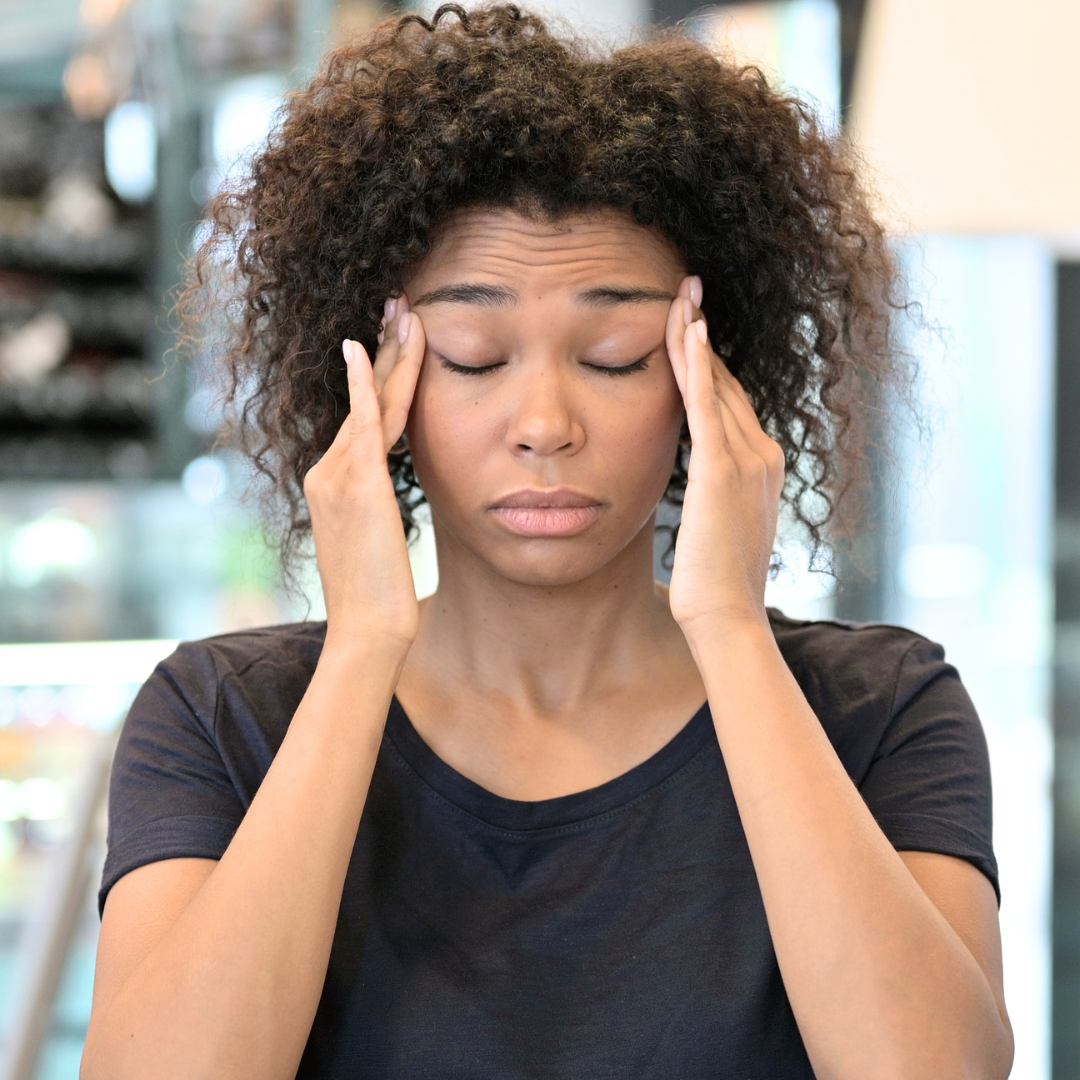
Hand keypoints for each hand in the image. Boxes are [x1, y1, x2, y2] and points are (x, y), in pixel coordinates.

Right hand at [303, 295, 425, 651]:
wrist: (369, 629)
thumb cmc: (378, 597)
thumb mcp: (375, 542)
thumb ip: (376, 508)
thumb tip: (386, 498)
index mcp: (333, 484)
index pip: (362, 417)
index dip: (380, 376)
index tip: (396, 341)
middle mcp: (327, 472)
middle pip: (362, 398)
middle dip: (382, 349)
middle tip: (399, 304)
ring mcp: (338, 476)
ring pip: (368, 401)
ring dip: (387, 353)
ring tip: (404, 310)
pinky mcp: (358, 484)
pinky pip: (362, 422)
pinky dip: (363, 383)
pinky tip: (364, 347)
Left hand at [664, 276, 784, 640]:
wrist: (728, 615)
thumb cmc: (716, 583)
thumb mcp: (720, 527)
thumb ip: (716, 496)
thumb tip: (702, 488)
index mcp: (762, 466)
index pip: (730, 402)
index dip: (710, 363)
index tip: (691, 329)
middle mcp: (762, 454)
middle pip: (727, 381)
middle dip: (703, 335)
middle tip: (686, 292)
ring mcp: (747, 458)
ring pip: (717, 383)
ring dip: (696, 336)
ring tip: (683, 294)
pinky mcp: (722, 468)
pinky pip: (708, 405)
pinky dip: (700, 365)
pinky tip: (691, 331)